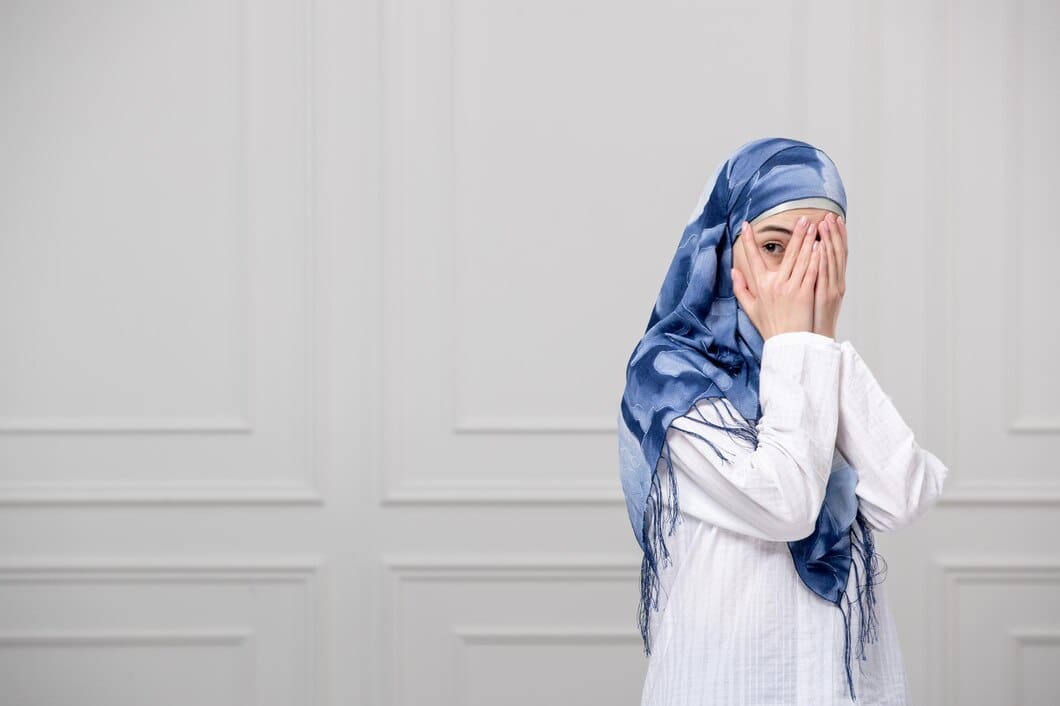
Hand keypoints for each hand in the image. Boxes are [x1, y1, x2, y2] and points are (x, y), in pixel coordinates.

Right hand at [731, 215, 820, 340]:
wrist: (787, 345)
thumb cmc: (770, 327)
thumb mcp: (751, 309)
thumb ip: (740, 289)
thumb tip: (733, 271)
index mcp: (761, 286)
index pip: (752, 259)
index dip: (748, 241)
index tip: (745, 226)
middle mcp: (775, 284)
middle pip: (786, 253)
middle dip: (795, 234)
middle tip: (802, 219)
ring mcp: (791, 288)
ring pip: (801, 259)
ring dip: (807, 240)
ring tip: (813, 226)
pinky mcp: (805, 293)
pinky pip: (811, 271)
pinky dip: (816, 257)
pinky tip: (820, 246)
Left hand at [812, 213, 847, 338]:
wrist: (815, 340)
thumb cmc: (809, 319)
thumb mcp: (811, 295)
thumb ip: (808, 278)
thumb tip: (803, 263)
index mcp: (830, 281)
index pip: (834, 253)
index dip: (835, 236)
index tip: (831, 218)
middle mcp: (835, 282)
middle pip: (837, 252)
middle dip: (834, 233)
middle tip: (830, 215)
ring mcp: (832, 288)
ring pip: (833, 260)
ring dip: (830, 240)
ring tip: (826, 223)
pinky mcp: (827, 296)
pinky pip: (826, 274)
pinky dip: (825, 259)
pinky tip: (821, 246)